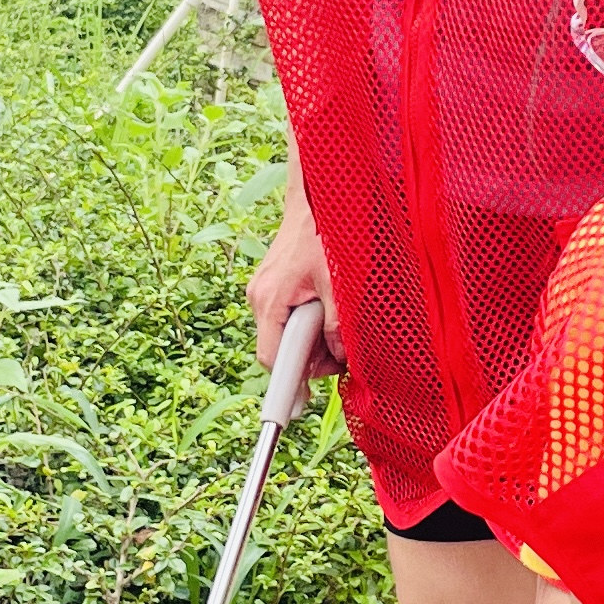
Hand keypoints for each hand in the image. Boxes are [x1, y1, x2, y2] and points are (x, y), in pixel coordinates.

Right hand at [248, 188, 341, 377]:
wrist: (317, 193)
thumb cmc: (327, 232)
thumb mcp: (340, 284)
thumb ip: (337, 326)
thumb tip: (339, 357)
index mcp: (271, 300)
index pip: (273, 359)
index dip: (286, 386)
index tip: (294, 410)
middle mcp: (261, 297)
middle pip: (281, 349)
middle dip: (312, 357)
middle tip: (342, 348)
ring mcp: (265, 290)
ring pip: (287, 333)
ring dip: (314, 336)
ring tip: (337, 313)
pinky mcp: (274, 283)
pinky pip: (289, 316)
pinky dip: (310, 319)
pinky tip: (328, 304)